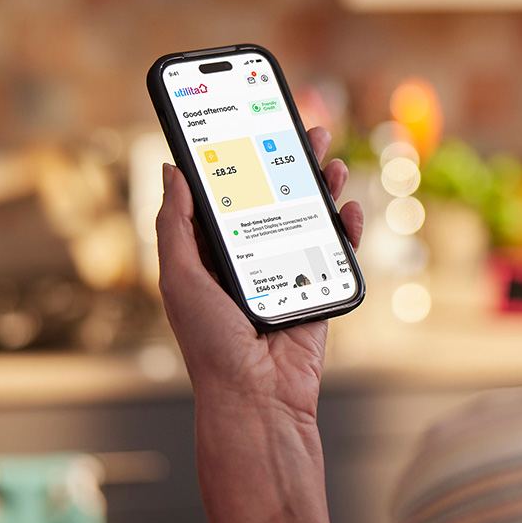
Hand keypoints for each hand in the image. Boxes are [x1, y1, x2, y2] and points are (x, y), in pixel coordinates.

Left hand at [155, 127, 363, 421]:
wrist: (257, 398)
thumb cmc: (209, 345)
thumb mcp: (180, 278)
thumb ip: (176, 225)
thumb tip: (172, 170)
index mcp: (212, 254)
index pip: (226, 194)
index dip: (237, 159)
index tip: (249, 124)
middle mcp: (250, 258)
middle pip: (274, 198)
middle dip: (290, 162)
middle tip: (304, 128)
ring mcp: (286, 273)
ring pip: (308, 218)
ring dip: (322, 187)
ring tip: (331, 158)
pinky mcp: (316, 290)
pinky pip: (336, 252)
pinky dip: (347, 228)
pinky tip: (349, 207)